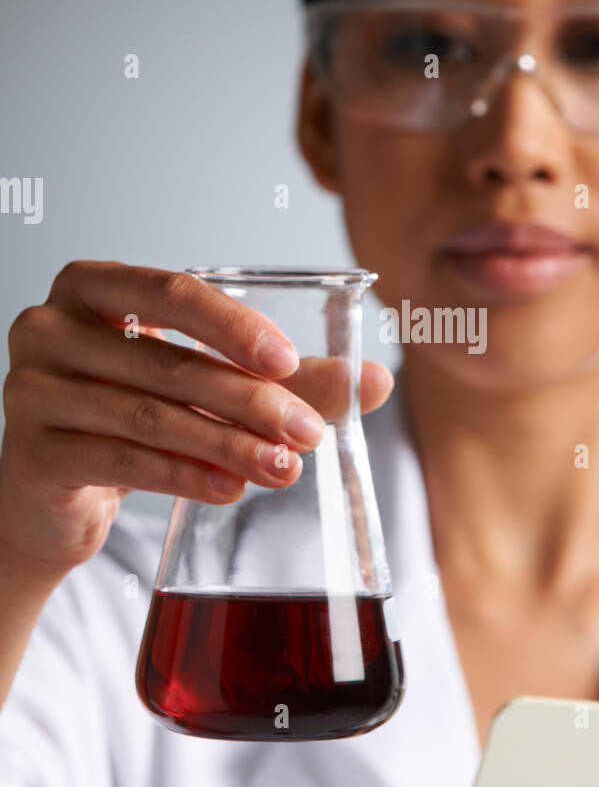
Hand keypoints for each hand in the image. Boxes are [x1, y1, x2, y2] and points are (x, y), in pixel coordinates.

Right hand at [0, 261, 392, 573]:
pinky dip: (186, 476)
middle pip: (168, 363)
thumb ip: (285, 379)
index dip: (234, 326)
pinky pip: (124, 461)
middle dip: (250, 401)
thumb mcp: (203, 387)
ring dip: (229, 445)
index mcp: (91, 287)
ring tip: (285, 468)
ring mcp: (30, 390)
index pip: (171, 291)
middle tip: (309, 432)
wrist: (53, 499)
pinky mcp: (33, 453)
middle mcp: (49, 328)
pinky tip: (232, 488)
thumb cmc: (132, 419)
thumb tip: (375, 380)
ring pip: (150, 416)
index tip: (290, 362)